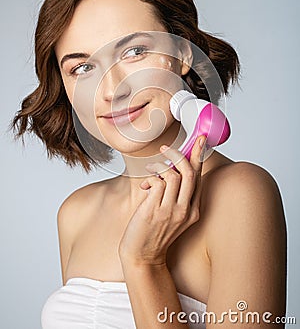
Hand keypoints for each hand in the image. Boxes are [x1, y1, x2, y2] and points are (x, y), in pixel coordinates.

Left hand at [118, 135, 206, 266]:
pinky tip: (145, 185)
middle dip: (179, 154)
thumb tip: (170, 170)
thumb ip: (175, 195)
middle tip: (166, 148)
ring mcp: (171, 211)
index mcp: (193, 211)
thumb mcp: (172, 215)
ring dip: (159, 167)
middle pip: (190, 172)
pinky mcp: (155, 210)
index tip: (199, 139)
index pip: (199, 178)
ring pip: (174, 175)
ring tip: (150, 172)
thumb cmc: (154, 233)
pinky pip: (158, 182)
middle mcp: (185, 210)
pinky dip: (151, 177)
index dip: (199, 156)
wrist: (142, 256)